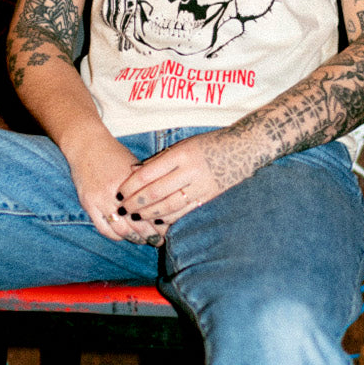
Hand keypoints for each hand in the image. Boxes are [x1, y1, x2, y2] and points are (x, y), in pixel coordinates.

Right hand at [65, 132, 165, 244]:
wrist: (87, 145)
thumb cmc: (114, 154)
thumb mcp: (135, 166)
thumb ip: (146, 184)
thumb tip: (162, 205)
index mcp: (133, 183)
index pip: (150, 210)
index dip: (160, 223)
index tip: (167, 229)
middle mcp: (117, 193)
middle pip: (138, 224)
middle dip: (150, 236)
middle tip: (158, 241)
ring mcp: (100, 200)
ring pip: (121, 230)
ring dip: (133, 238)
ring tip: (142, 241)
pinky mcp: (88, 204)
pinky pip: (103, 228)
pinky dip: (115, 235)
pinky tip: (122, 235)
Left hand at [115, 127, 260, 228]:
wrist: (244, 148)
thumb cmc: (209, 144)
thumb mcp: (183, 145)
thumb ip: (160, 160)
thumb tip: (134, 173)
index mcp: (181, 154)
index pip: (148, 174)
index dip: (130, 186)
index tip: (119, 193)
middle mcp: (190, 171)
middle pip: (155, 192)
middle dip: (135, 203)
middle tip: (122, 209)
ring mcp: (201, 186)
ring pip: (168, 206)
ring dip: (149, 214)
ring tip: (136, 216)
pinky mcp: (209, 197)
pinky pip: (185, 212)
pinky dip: (169, 218)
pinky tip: (157, 220)